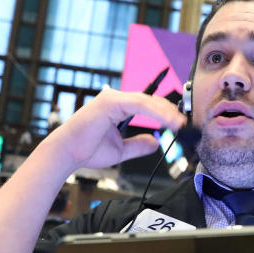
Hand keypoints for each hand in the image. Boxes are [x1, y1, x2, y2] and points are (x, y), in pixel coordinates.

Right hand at [50, 86, 186, 170]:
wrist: (67, 154)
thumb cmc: (87, 151)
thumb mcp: (121, 150)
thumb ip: (138, 145)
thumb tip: (156, 142)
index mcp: (118, 107)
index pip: (147, 105)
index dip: (164, 113)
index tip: (180, 125)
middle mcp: (115, 98)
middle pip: (150, 100)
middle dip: (170, 111)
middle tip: (186, 124)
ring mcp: (113, 98)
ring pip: (147, 101)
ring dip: (166, 113)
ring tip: (180, 125)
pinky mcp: (111, 102)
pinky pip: (140, 104)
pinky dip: (156, 113)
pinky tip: (168, 122)